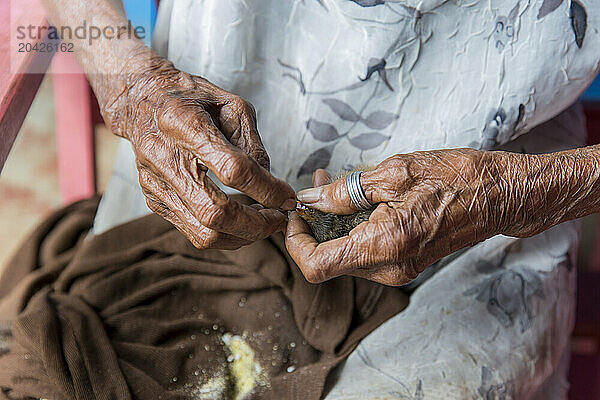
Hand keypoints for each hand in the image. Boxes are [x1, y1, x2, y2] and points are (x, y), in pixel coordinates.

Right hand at [102, 55, 295, 248]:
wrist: (142, 100)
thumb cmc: (191, 99)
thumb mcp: (232, 105)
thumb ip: (253, 144)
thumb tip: (271, 184)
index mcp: (185, 124)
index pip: (233, 169)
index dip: (267, 189)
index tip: (287, 196)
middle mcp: (164, 158)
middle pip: (215, 212)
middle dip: (256, 224)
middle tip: (279, 218)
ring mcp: (156, 185)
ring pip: (204, 232)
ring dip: (242, 236)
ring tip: (263, 223)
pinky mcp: (155, 201)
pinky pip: (193, 232)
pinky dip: (224, 234)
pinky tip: (240, 221)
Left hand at [286, 149, 504, 285]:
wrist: (502, 195)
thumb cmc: (457, 178)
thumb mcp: (394, 173)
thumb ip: (345, 191)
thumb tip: (312, 199)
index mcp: (383, 246)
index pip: (316, 266)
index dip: (296, 241)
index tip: (297, 212)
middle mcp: (388, 268)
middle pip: (328, 260)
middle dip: (314, 223)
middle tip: (317, 183)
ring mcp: (397, 269)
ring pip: (346, 254)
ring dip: (334, 221)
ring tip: (335, 182)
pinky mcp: (404, 262)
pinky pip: (366, 250)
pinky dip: (353, 226)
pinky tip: (358, 197)